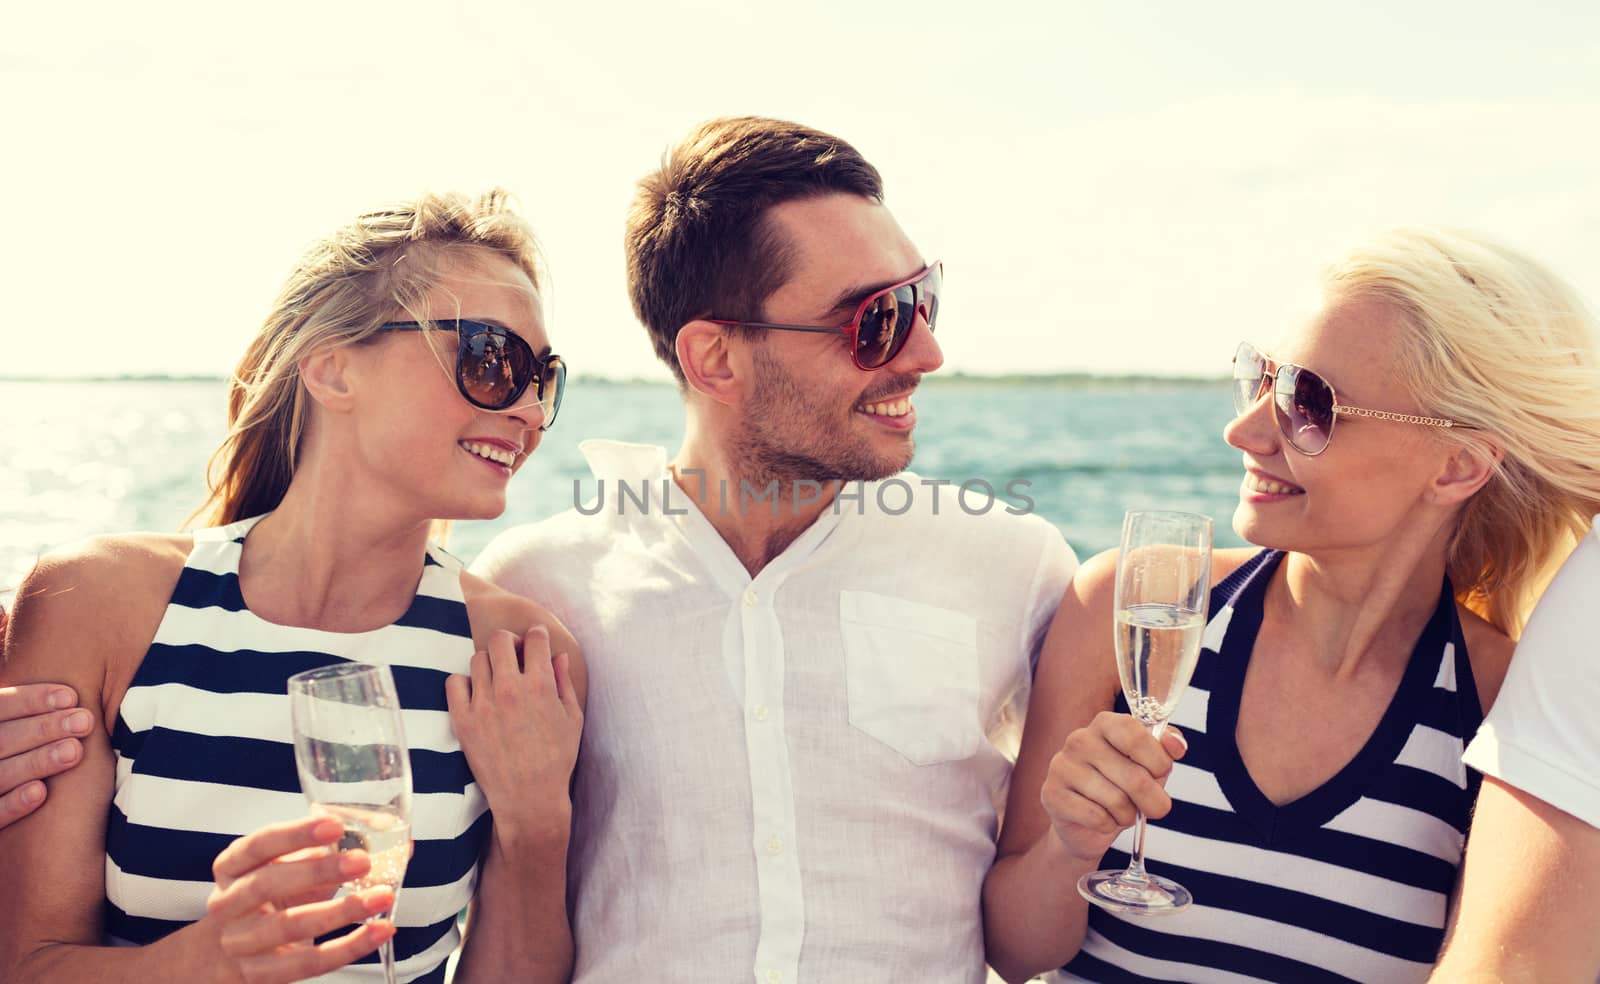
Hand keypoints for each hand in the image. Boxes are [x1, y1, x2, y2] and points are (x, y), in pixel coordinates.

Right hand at [0, 684, 93, 828]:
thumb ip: (33, 723)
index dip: (30, 700)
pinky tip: (40, 793)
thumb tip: (76, 695)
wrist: (9, 853)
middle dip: (42, 727)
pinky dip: (12, 804)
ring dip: (36, 761)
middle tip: (84, 720)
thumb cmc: (22, 767)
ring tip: (74, 751)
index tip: (70, 695)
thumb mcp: (21, 740)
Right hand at [183, 815, 396, 982]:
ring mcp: (239, 942)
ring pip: (288, 927)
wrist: (229, 953)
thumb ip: (330, 850)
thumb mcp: (289, 868)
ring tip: (381, 897)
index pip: (259, 845)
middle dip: (318, 871)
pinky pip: (307, 963)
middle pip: (267, 885)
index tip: (335, 826)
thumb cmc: (270, 898)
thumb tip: (392, 837)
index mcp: (232, 866)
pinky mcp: (260, 974)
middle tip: (362, 861)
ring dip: (340, 912)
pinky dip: (348, 948)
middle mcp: (227, 903)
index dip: (296, 835)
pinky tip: (378, 931)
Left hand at [447, 627, 582, 840]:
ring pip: (478, 659)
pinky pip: (454, 682)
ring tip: (496, 679)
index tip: (536, 642)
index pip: (535, 638)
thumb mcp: (572, 719)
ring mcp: (483, 704)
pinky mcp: (463, 720)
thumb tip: (559, 656)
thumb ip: (563, 682)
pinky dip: (464, 683)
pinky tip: (476, 694)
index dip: (537, 636)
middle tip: (514, 655)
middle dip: (510, 641)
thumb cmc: (556, 759)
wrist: (528, 797)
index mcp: (540, 685)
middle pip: (500, 639)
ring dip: (489, 663)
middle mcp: (510, 689)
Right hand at [1039, 711, 1186, 863]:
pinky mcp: (1051, 794)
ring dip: (1128, 815)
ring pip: (1116, 800)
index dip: (1157, 760)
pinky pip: (1096, 817)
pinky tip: (1102, 819)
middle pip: (1133, 775)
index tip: (1161, 773)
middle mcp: (1079, 739)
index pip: (1135, 734)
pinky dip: (1108, 825)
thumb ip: (1166, 749)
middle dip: (1153, 800)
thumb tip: (1177, 746)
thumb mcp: (1149, 764)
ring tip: (1123, 812)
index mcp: (1104, 723)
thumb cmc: (1121, 786)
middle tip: (1156, 808)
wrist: (1087, 822)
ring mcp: (1061, 766)